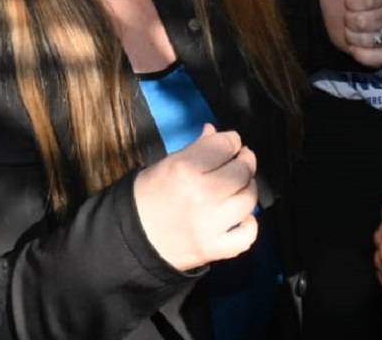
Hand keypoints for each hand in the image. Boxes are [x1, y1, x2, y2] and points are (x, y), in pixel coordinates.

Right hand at [132, 124, 259, 270]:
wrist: (131, 237)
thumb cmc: (148, 195)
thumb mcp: (167, 164)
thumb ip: (196, 148)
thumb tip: (216, 132)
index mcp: (185, 169)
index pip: (225, 146)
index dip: (231, 140)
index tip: (230, 143)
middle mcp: (201, 195)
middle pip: (241, 172)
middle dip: (245, 162)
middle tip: (240, 161)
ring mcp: (210, 225)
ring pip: (248, 200)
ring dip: (248, 189)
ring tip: (240, 186)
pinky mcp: (213, 249)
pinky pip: (247, 236)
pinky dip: (249, 225)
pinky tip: (241, 217)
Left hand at [319, 0, 381, 67]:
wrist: (329, 24)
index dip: (352, 2)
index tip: (349, 0)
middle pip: (367, 21)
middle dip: (350, 21)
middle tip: (349, 17)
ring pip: (369, 39)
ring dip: (353, 37)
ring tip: (352, 31)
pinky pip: (375, 57)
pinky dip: (361, 54)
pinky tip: (357, 47)